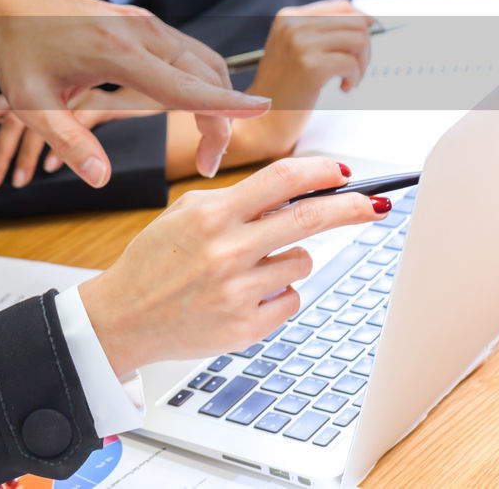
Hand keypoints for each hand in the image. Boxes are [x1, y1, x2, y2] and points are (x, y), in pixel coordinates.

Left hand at [0, 0, 270, 184]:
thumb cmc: (19, 51)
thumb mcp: (30, 104)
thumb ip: (67, 142)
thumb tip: (100, 179)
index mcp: (116, 51)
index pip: (183, 84)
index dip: (224, 104)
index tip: (264, 114)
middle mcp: (142, 31)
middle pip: (206, 75)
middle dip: (221, 119)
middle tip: (208, 165)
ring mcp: (148, 23)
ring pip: (205, 61)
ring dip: (217, 100)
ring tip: (205, 145)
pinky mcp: (147, 23)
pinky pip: (190, 53)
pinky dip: (203, 82)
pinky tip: (193, 109)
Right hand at [78, 157, 386, 373]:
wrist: (123, 317)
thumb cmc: (154, 262)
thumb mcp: (183, 215)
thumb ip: (236, 202)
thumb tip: (295, 192)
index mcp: (210, 215)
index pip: (281, 180)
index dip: (321, 171)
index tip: (344, 172)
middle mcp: (227, 251)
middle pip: (309, 218)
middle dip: (350, 208)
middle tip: (374, 205)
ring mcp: (239, 291)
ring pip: (301, 263)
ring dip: (289, 259)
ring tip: (249, 267)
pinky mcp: (247, 327)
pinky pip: (290, 299)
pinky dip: (276, 294)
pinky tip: (242, 295)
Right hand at [232, 0, 375, 162]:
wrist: (261, 118)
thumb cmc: (284, 87)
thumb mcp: (295, 48)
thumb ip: (322, 31)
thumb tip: (368, 21)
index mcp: (289, 17)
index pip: (342, 6)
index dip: (363, 20)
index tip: (368, 39)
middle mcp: (293, 25)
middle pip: (355, 22)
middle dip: (366, 47)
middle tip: (356, 69)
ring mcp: (300, 44)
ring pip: (358, 40)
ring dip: (362, 64)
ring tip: (349, 79)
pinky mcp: (310, 66)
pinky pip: (351, 63)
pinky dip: (354, 78)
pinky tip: (343, 88)